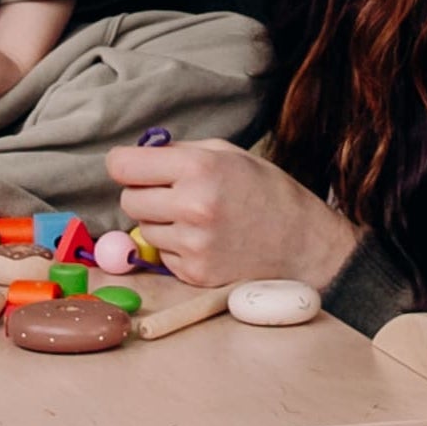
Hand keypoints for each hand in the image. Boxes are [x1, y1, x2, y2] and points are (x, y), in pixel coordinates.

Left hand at [106, 136, 356, 292]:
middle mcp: (192, 206)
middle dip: (144, 194)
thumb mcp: (229, 154)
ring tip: (197, 219)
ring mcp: (192, 244)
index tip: (132, 167)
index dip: (125, 164)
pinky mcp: (194, 273)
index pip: (122, 165)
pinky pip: (162, 256)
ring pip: (143, 230)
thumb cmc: (267, 192)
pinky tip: (206, 241)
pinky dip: (176, 248)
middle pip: (129, 199)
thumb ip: (180, 152)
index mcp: (198, 168)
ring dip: (160, 223)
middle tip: (172, 194)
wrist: (304, 243)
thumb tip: (137, 155)